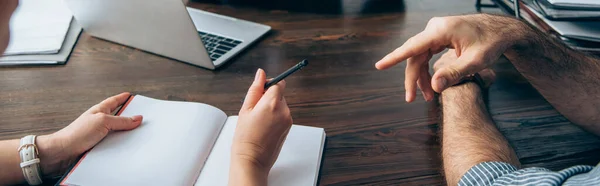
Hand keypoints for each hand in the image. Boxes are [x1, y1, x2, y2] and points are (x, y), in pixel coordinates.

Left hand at [37, 93, 142, 175]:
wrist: (62, 152)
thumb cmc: (77, 133)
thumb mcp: (103, 122)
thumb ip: (121, 120)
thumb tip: (137, 118)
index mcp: (100, 111)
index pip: (114, 101)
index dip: (122, 98)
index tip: (130, 95)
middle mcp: (99, 121)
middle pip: (117, 116)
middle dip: (127, 116)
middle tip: (139, 115)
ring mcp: (98, 134)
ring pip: (116, 131)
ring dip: (124, 133)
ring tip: (135, 133)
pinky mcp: (98, 146)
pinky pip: (113, 143)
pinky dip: (119, 144)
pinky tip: (124, 147)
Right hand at [230, 69, 291, 184]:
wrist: (252, 160)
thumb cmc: (245, 138)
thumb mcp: (245, 109)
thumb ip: (255, 89)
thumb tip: (261, 73)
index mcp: (272, 103)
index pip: (278, 83)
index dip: (268, 85)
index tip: (260, 91)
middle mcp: (284, 110)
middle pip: (280, 94)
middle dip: (268, 97)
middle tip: (255, 110)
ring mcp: (288, 120)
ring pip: (281, 105)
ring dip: (271, 108)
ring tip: (258, 121)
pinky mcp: (289, 127)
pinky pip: (282, 115)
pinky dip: (274, 117)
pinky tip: (264, 127)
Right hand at [375, 14, 525, 101]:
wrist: (502, 30)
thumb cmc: (492, 43)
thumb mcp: (476, 61)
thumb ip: (455, 73)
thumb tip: (435, 87)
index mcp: (441, 31)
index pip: (412, 47)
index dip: (394, 58)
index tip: (379, 66)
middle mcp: (435, 28)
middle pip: (415, 56)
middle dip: (413, 79)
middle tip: (411, 99)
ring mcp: (436, 31)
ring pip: (419, 57)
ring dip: (421, 77)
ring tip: (426, 97)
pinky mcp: (439, 36)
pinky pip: (426, 54)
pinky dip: (427, 70)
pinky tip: (431, 84)